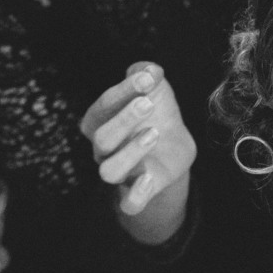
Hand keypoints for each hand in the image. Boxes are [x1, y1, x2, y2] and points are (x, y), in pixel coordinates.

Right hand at [80, 62, 196, 236]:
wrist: (172, 144)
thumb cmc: (155, 112)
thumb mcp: (155, 90)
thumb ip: (149, 76)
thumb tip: (149, 69)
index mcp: (101, 120)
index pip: (104, 105)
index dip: (124, 90)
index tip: (148, 78)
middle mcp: (104, 148)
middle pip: (102, 138)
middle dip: (124, 120)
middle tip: (148, 104)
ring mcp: (120, 172)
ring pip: (110, 170)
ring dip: (130, 151)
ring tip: (154, 133)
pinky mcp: (140, 190)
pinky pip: (129, 202)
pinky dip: (135, 195)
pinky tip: (149, 177)